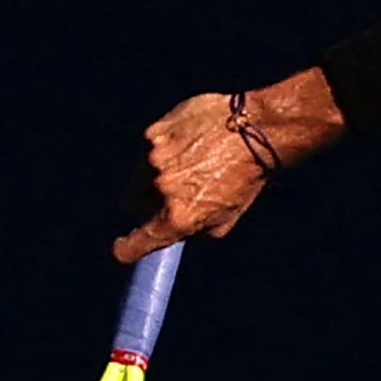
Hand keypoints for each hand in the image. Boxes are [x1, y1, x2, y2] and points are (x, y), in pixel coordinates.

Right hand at [114, 91, 277, 260]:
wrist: (256, 132)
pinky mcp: (154, 133)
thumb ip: (191, 234)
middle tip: (169, 194)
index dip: (127, 248)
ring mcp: (154, 158)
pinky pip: (146, 149)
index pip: (133, 244)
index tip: (124, 249)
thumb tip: (171, 235)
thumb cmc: (245, 180)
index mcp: (178, 217)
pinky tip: (187, 143)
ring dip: (154, 173)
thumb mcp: (224, 222)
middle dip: (145, 203)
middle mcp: (161, 188)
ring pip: (138, 174)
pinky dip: (161, 149)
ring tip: (188, 163)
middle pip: (131, 204)